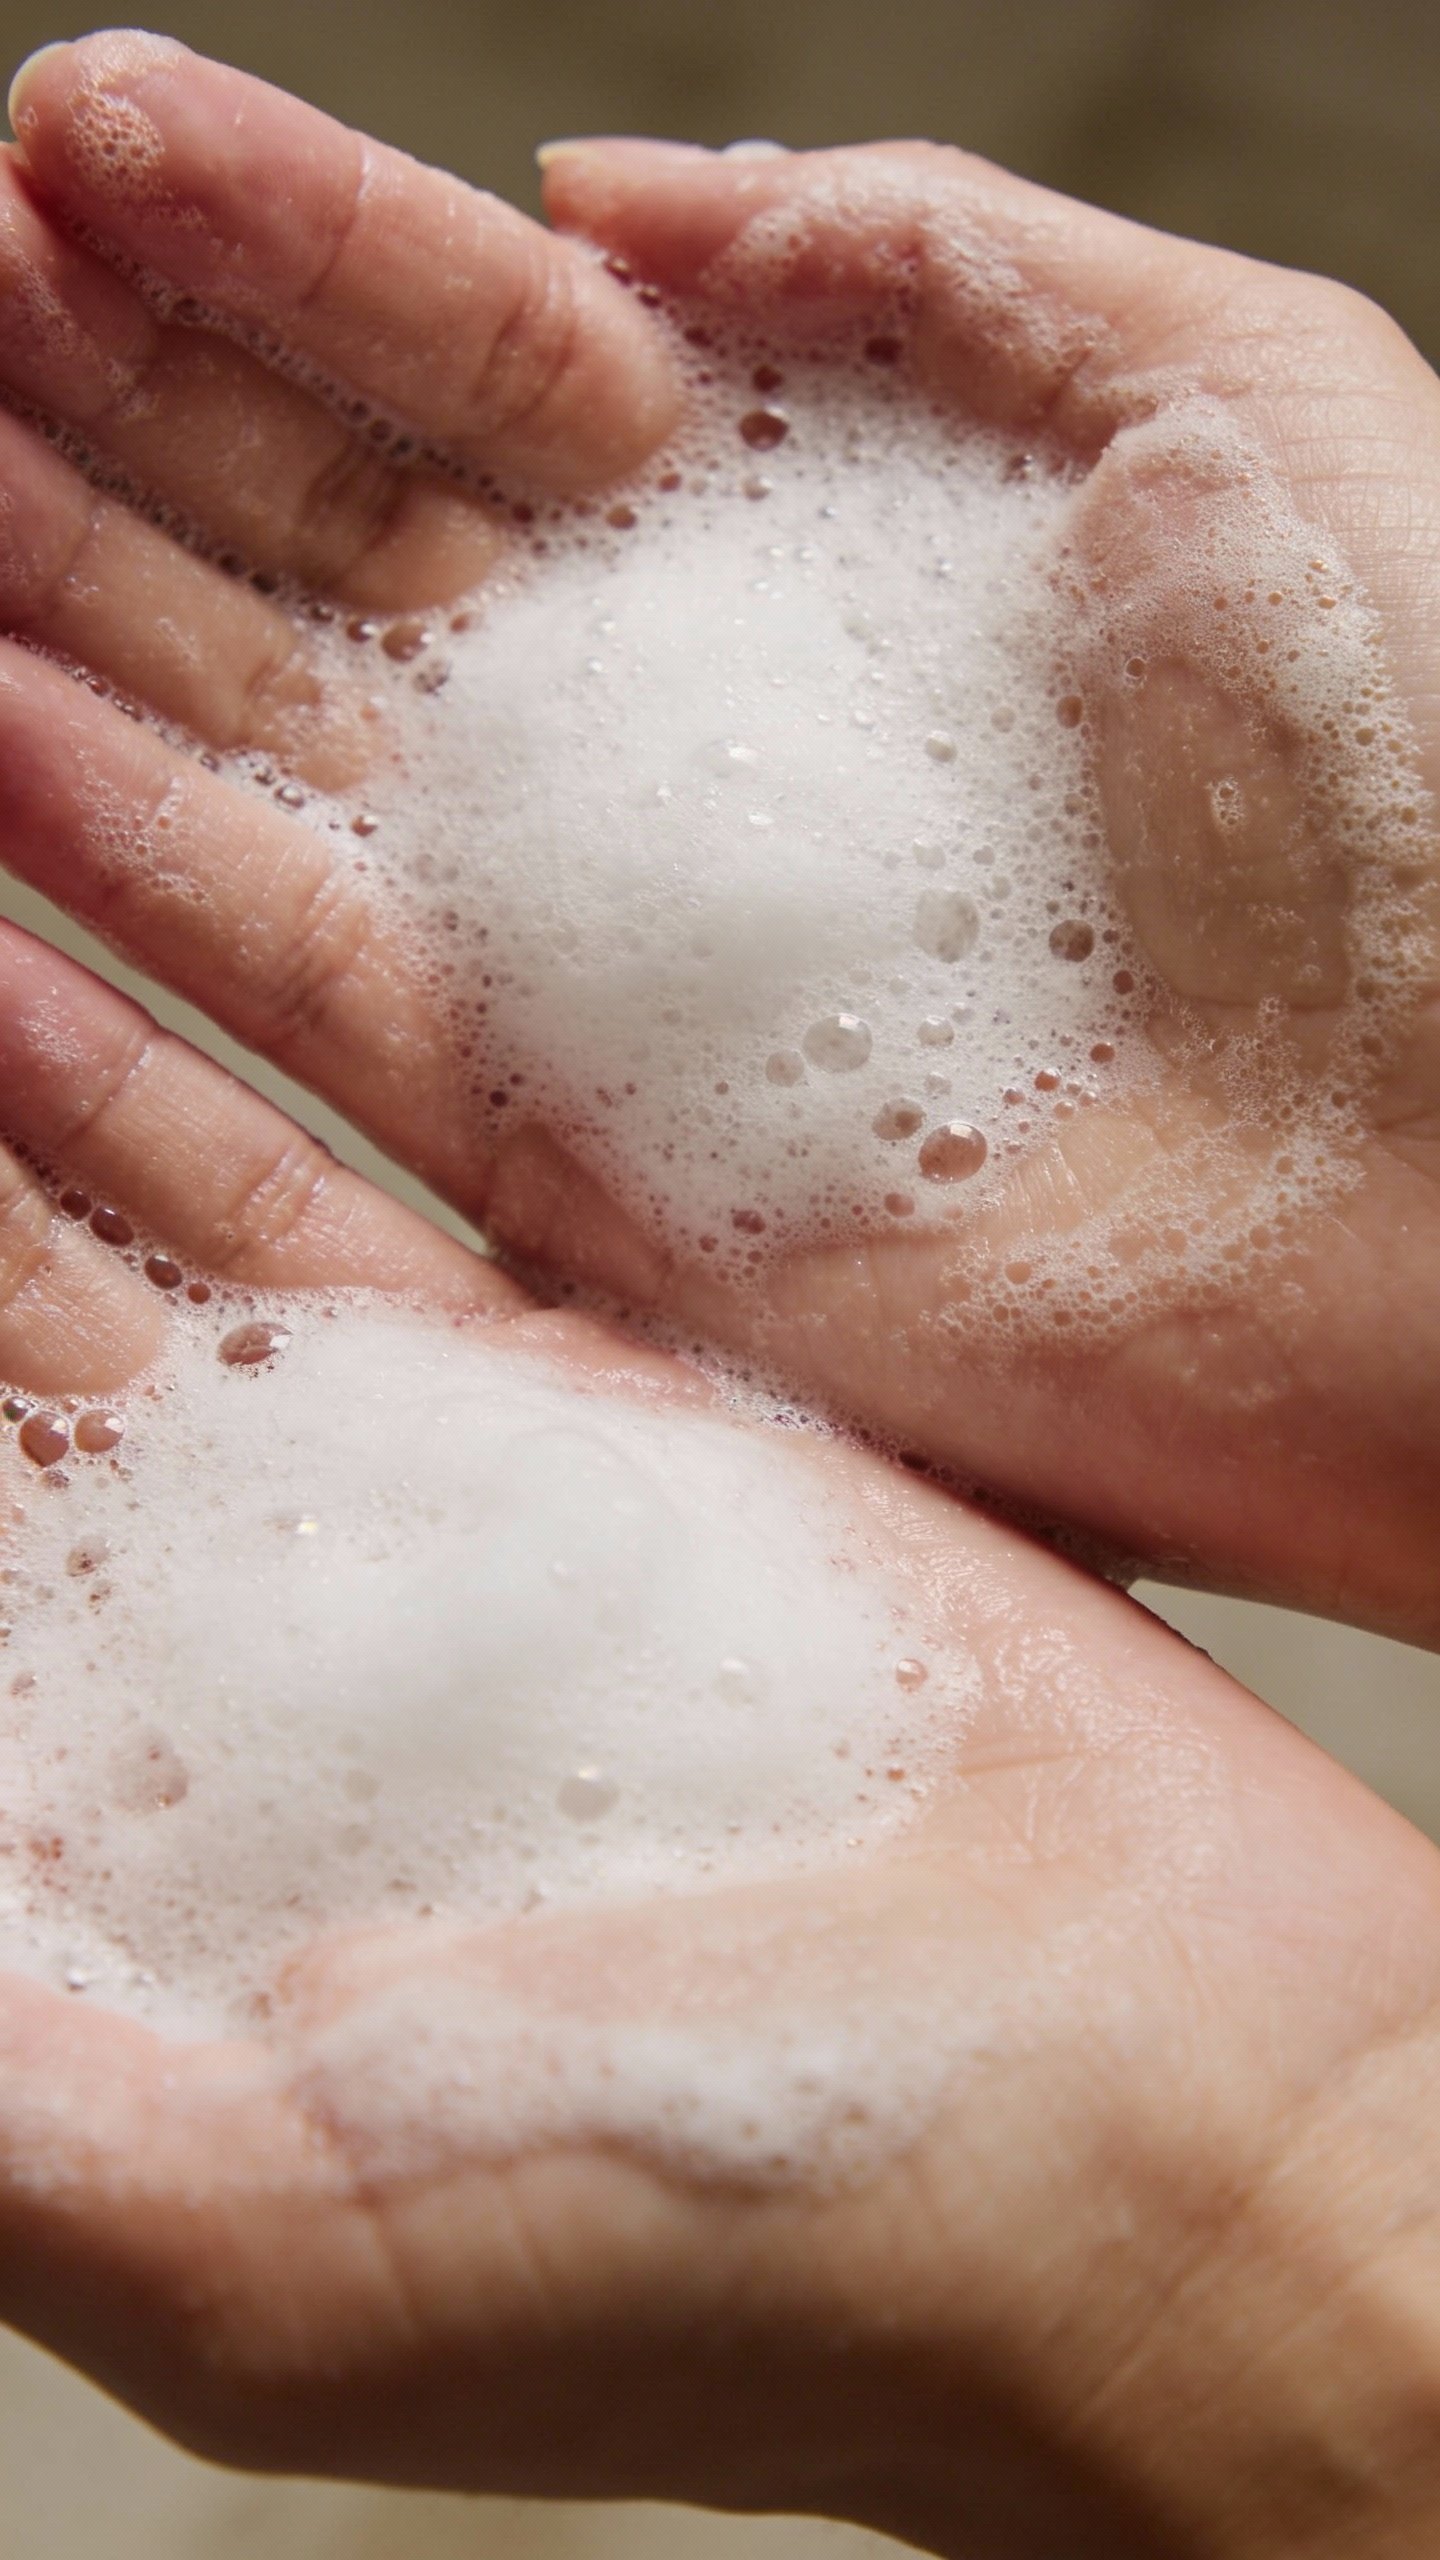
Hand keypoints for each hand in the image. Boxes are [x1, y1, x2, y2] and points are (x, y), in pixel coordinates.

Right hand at [0, 40, 1435, 1639]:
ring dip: (72, 613)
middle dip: (119, 401)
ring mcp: (613, 967)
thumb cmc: (1432, 781)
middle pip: (340, 547)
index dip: (286, 250)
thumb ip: (926, 258)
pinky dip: (144, 881)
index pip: (491, 376)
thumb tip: (602, 193)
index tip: (81, 132)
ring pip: (279, 757)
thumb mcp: (1233, 396)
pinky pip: (321, 1002)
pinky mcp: (584, 1166)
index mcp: (827, 558)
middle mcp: (685, 756)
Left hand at [0, 926, 1438, 2557]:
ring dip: (14, 1080)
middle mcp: (254, 1664)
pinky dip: (199, 1069)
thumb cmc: (725, 2254)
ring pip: (142, 1237)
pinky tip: (73, 954)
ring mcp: (433, 1509)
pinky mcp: (611, 1402)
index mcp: (127, 1868)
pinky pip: (361, 1188)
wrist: (1171, 2116)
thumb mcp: (242, 2250)